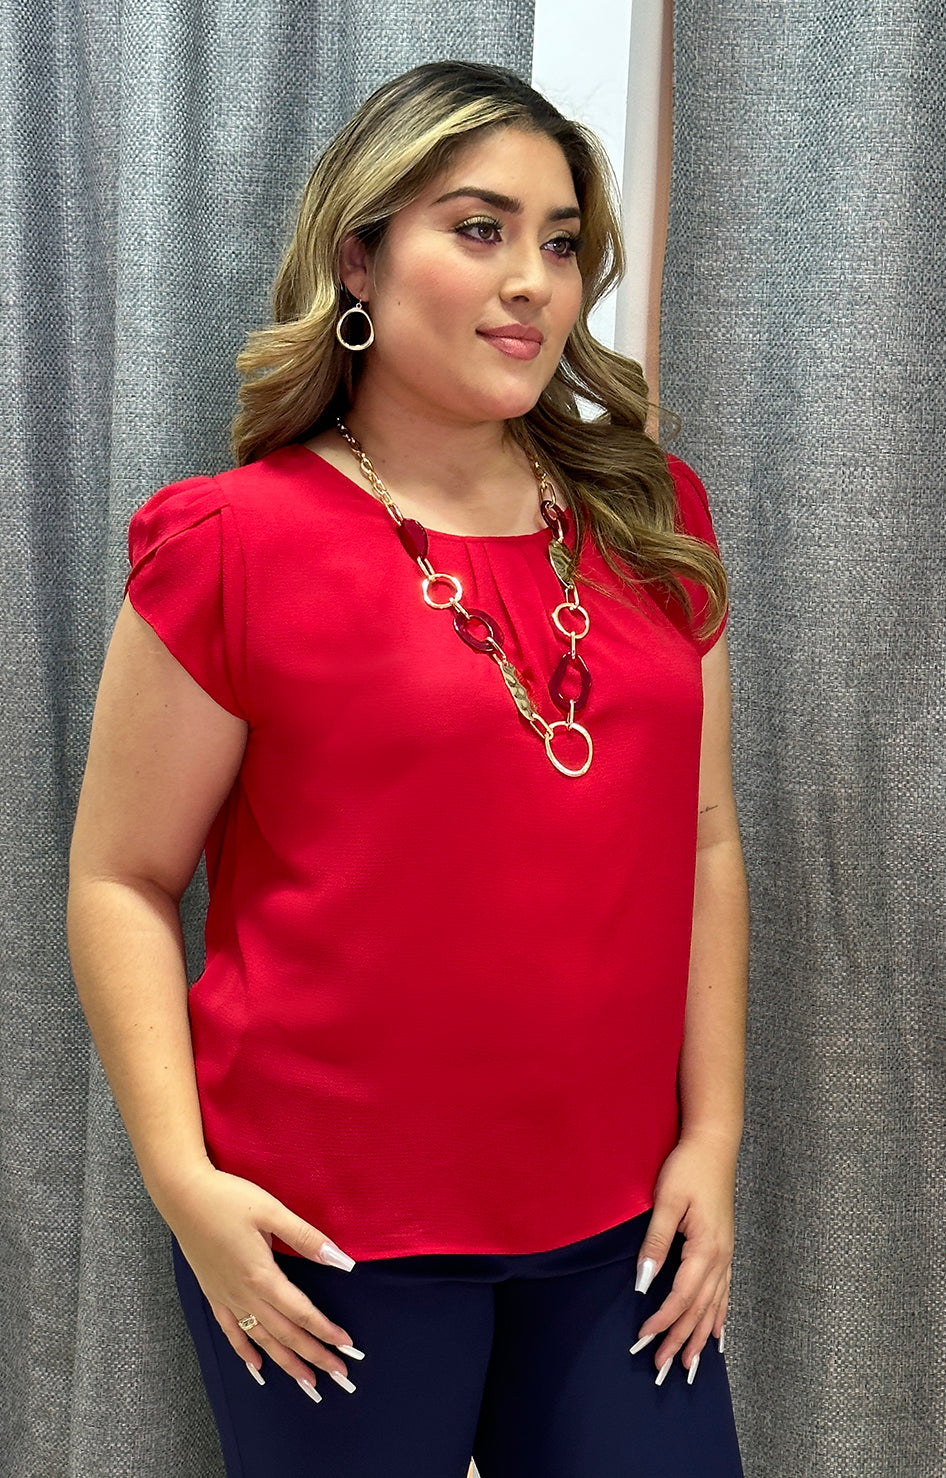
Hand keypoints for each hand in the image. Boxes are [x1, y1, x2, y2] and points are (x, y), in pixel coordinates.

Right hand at [159, 1161, 360, 1392]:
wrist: (181, 1195)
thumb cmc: (227, 1198)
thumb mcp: (271, 1211)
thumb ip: (306, 1238)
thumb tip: (340, 1261)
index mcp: (261, 1276)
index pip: (301, 1312)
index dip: (325, 1330)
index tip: (346, 1346)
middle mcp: (244, 1294)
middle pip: (284, 1334)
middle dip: (312, 1355)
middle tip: (337, 1374)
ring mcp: (226, 1296)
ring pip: (260, 1339)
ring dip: (285, 1362)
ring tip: (305, 1382)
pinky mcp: (212, 1292)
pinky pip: (231, 1330)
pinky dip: (244, 1350)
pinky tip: (256, 1366)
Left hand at [630, 1132, 736, 1381]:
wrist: (714, 1144)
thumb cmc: (688, 1168)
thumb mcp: (667, 1202)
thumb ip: (656, 1243)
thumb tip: (643, 1281)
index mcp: (706, 1249)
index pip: (681, 1296)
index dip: (662, 1320)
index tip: (643, 1338)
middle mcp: (721, 1257)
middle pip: (699, 1309)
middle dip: (680, 1339)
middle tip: (663, 1368)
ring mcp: (726, 1254)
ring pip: (713, 1306)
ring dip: (699, 1336)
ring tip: (689, 1364)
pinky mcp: (725, 1248)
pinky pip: (724, 1292)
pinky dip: (719, 1316)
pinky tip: (716, 1334)